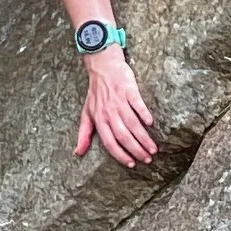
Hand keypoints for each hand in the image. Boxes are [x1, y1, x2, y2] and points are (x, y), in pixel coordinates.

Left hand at [75, 46, 158, 168]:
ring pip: (132, 123)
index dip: (120, 155)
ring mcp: (119, 101)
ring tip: (153, 149)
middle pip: (123, 136)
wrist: (102, 67)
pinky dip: (143, 113)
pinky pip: (137, 104)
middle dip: (136, 150)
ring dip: (143, 138)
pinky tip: (150, 123)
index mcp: (99, 120)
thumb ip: (83, 134)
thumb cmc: (96, 93)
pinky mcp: (129, 90)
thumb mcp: (86, 114)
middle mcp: (109, 112)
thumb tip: (77, 153)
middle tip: (148, 159)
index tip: (131, 164)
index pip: (109, 142)